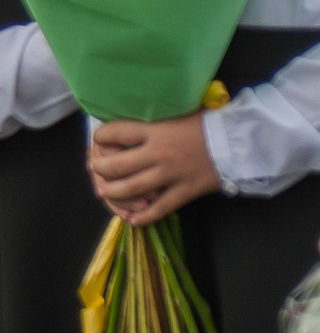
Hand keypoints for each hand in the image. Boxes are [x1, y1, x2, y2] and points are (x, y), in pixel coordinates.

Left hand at [90, 115, 221, 226]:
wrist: (238, 141)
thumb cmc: (206, 122)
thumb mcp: (175, 112)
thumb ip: (153, 119)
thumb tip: (132, 116)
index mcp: (154, 130)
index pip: (115, 132)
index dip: (101, 137)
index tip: (98, 140)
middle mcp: (158, 153)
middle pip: (117, 164)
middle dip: (100, 168)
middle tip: (94, 168)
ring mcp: (171, 174)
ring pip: (133, 187)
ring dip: (113, 192)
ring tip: (103, 192)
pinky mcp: (186, 191)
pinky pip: (161, 208)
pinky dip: (145, 216)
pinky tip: (134, 220)